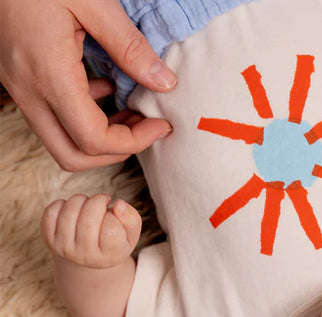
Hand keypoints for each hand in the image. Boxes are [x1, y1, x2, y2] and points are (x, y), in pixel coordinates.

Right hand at [0, 0, 176, 170]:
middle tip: (145, 129)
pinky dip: (82, 119)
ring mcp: (18, 88)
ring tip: (131, 114)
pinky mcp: (16, 79)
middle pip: (73, 156)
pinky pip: (51, 119)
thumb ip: (129, 46)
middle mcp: (28, 91)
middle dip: (115, 153)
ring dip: (99, 139)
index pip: (94, 140)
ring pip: (60, 142)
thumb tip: (164, 83)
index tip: (160, 126)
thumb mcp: (91, 0)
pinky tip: (103, 90)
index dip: (134, 142)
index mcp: (49, 76)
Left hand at [42, 194, 141, 268]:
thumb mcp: (130, 235)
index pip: (111, 229)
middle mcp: (85, 256)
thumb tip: (118, 204)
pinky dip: (62, 203)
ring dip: (81, 199)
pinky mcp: (49, 240)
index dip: (114, 215)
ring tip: (88, 203)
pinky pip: (51, 212)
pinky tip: (73, 209)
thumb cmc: (112, 242)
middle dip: (97, 200)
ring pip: (69, 212)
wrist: (87, 260)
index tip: (114, 215)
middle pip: (88, 219)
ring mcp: (64, 249)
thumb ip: (132, 219)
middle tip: (102, 200)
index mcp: (109, 256)